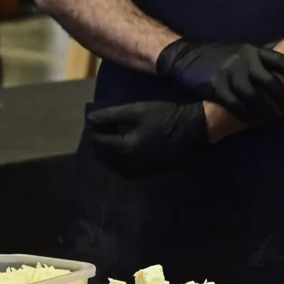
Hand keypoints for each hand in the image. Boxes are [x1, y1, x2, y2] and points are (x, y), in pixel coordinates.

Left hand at [84, 99, 209, 176]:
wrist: (193, 130)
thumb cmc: (165, 116)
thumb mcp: (137, 110)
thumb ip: (112, 115)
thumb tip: (90, 120)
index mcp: (125, 148)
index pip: (99, 142)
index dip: (94, 131)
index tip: (95, 121)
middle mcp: (130, 164)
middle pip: (104, 156)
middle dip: (98, 143)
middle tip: (100, 129)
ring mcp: (140, 170)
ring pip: (114, 166)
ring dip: (108, 154)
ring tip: (109, 140)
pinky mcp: (149, 172)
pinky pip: (126, 171)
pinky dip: (119, 163)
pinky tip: (123, 153)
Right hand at [155, 39, 283, 123]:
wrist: (186, 58)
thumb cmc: (218, 56)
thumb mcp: (239, 50)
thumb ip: (259, 57)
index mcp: (251, 50)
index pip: (278, 60)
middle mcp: (242, 60)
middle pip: (269, 81)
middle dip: (282, 97)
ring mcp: (229, 73)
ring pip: (253, 95)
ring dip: (266, 110)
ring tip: (274, 119)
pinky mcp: (216, 86)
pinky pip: (236, 104)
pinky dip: (247, 115)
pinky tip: (255, 122)